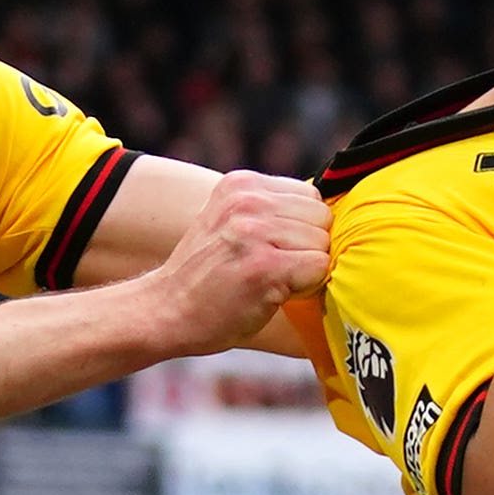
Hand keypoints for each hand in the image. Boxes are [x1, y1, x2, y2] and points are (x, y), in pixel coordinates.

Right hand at [133, 168, 329, 354]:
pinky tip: (273, 293)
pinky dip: (305, 287)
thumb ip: (269, 210)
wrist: (167, 311)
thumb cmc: (205, 275)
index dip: (301, 228)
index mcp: (240, 184)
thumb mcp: (229, 221)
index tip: (273, 249)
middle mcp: (247, 200)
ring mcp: (255, 231)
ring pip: (322, 243)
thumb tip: (326, 214)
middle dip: (308, 246)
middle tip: (273, 267)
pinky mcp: (265, 265)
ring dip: (305, 268)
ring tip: (268, 280)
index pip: (309, 196)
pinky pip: (318, 267)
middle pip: (321, 217)